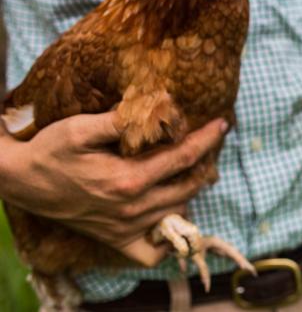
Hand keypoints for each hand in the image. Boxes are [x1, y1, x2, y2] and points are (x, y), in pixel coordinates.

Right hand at [0, 111, 226, 250]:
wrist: (21, 180)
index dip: (207, 139)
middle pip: (189, 186)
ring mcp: (126, 227)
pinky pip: (153, 251)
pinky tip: (171, 216)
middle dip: (205, 163)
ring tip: (195, 171)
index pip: (183, 157)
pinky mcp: (116, 239)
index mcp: (129, 179)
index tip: (223, 124)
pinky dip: (168, 238)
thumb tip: (157, 106)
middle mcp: (133, 207)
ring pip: (178, 211)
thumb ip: (122, 121)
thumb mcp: (82, 127)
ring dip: (191, 191)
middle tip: (209, 146)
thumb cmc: (52, 149)